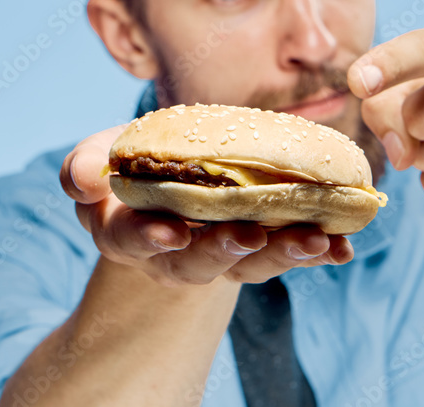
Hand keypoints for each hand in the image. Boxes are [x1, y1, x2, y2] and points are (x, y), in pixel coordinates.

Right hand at [59, 125, 353, 285]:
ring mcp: (220, 252)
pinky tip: (344, 246)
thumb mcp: (97, 162)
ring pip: (250, 262)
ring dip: (282, 252)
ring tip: (315, 240)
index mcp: (130, 232)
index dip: (150, 237)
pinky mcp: (258, 245)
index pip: (135, 239)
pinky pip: (287, 253)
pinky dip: (317, 251)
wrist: (164, 182)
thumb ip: (85, 167)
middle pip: (200, 261)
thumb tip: (79, 178)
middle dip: (226, 250)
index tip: (169, 232)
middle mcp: (176, 253)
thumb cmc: (127, 167)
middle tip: (249, 237)